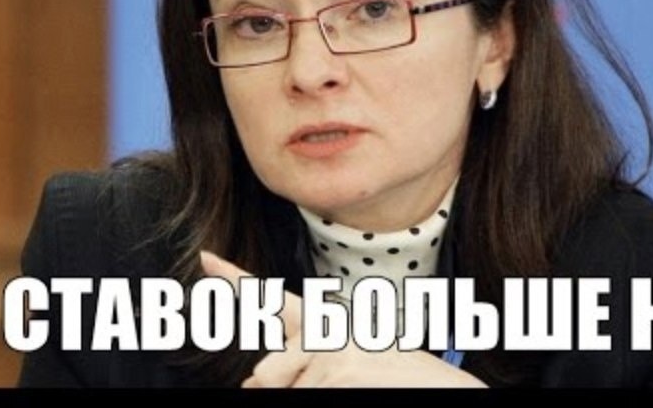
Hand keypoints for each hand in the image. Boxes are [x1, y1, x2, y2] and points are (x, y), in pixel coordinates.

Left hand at [200, 250, 487, 387]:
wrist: (446, 388)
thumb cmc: (398, 381)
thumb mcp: (347, 369)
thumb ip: (300, 367)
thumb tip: (251, 382)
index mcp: (328, 326)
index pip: (274, 300)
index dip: (236, 279)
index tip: (206, 259)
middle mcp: (327, 332)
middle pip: (270, 372)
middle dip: (277, 383)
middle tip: (318, 381)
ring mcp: (333, 352)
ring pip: (290, 390)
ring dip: (316, 396)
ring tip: (361, 386)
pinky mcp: (339, 373)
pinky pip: (307, 396)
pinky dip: (328, 399)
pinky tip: (363, 389)